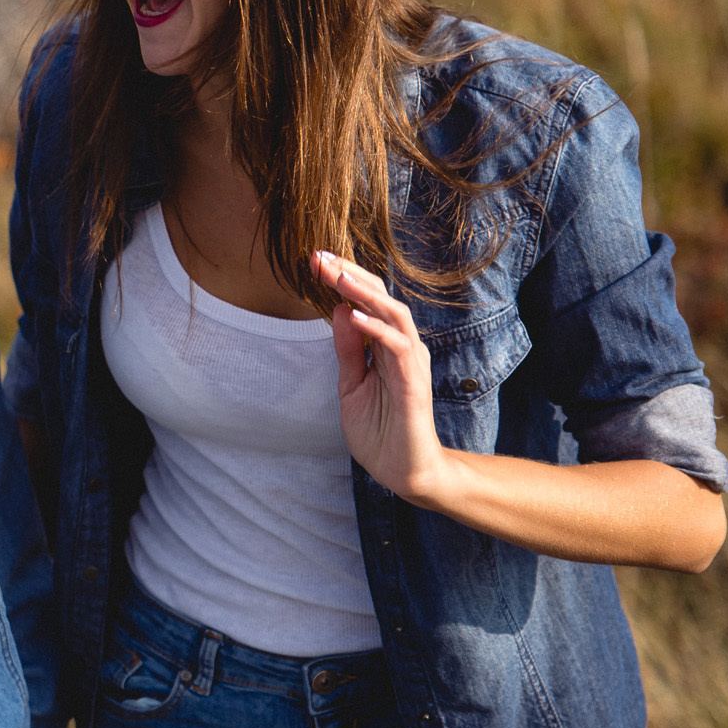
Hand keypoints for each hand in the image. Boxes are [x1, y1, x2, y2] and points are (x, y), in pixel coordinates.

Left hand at [312, 251, 451, 505]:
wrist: (404, 471)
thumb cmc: (380, 430)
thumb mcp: (351, 385)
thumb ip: (348, 350)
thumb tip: (338, 310)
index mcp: (386, 346)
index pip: (366, 302)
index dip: (343, 280)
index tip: (314, 261)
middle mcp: (402, 347)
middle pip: (380, 298)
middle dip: (350, 275)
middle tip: (319, 257)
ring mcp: (410, 363)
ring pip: (393, 314)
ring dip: (363, 293)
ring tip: (337, 277)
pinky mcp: (414, 383)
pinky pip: (397, 348)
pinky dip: (375, 329)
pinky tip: (352, 315)